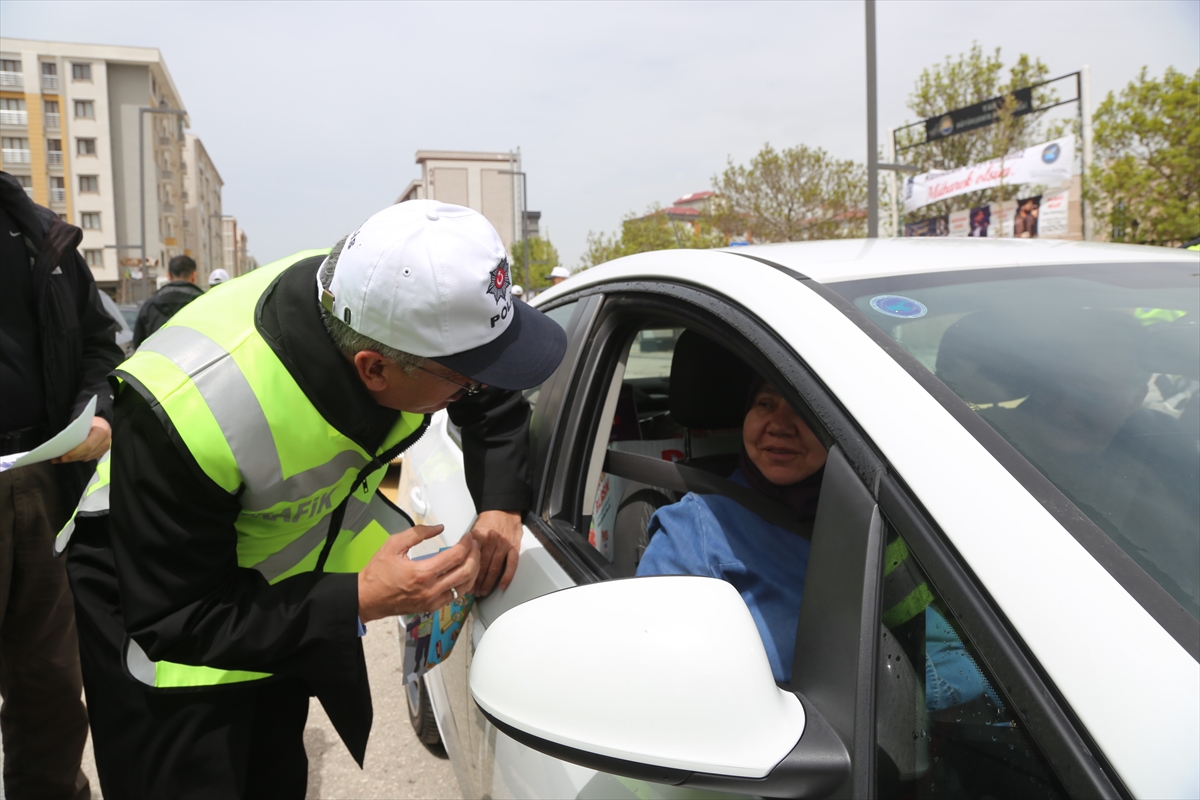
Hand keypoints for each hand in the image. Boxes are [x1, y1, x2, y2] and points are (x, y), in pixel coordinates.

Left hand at [53, 417, 111, 463]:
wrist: (103, 423)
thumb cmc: (92, 421)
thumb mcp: (83, 422)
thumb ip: (76, 431)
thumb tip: (64, 443)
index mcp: (101, 432)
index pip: (87, 446)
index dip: (75, 453)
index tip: (63, 457)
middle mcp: (106, 442)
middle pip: (86, 454)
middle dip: (71, 457)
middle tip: (57, 459)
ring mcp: (106, 449)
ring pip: (87, 457)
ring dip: (73, 459)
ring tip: (60, 459)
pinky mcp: (103, 452)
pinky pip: (89, 457)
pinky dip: (79, 457)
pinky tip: (70, 457)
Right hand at [357, 524, 479, 622]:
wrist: (366, 598)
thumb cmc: (377, 573)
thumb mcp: (393, 545)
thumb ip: (417, 533)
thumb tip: (439, 528)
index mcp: (422, 573)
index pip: (455, 556)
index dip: (466, 544)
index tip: (467, 536)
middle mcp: (431, 589)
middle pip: (466, 572)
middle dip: (475, 555)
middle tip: (474, 545)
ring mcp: (432, 601)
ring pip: (465, 587)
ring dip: (473, 570)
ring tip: (473, 557)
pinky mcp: (431, 607)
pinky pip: (455, 596)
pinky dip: (464, 584)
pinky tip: (463, 573)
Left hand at [470, 509, 522, 596]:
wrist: (504, 506)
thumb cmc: (489, 518)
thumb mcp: (474, 529)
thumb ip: (469, 545)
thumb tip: (460, 561)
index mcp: (478, 537)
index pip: (471, 560)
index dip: (466, 574)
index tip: (463, 583)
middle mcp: (491, 541)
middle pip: (482, 566)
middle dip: (477, 582)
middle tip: (473, 592)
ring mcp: (504, 544)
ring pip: (495, 568)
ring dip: (488, 582)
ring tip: (484, 591)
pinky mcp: (514, 546)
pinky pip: (511, 564)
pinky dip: (507, 576)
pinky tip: (502, 585)